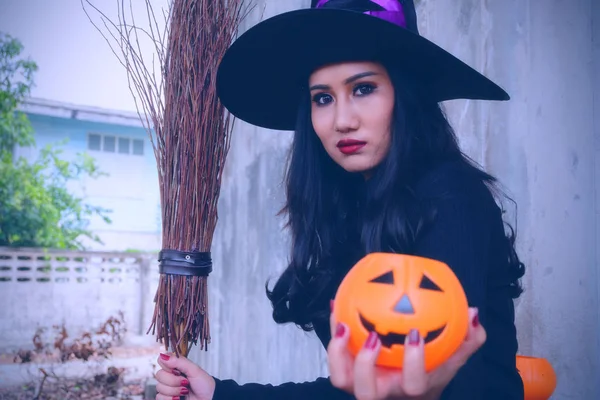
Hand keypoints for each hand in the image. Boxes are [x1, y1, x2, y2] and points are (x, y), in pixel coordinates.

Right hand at [155, 352, 214, 399]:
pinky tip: (179, 398)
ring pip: (159, 387)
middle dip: (173, 381)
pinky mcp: (167, 398)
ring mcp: (169, 387)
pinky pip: (159, 397)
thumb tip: (163, 356)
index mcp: (176, 366)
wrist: (209, 399)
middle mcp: (171, 376)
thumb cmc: (204, 384)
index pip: (161, 360)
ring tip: (185, 391)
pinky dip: (170, 398)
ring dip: (174, 391)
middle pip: (159, 375)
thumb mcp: (194, 370)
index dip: (167, 366)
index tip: (177, 370)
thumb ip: (179, 361)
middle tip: (185, 382)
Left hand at [327, 307, 485, 399]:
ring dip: (338, 353)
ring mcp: (361, 384)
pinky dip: (333, 333)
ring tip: (343, 323)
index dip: (413, 362)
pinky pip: (335, 356)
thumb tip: (473, 313)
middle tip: (372, 336)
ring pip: (341, 378)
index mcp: (410, 390)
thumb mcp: (451, 359)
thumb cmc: (431, 372)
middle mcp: (383, 391)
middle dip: (365, 366)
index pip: (413, 384)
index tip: (415, 333)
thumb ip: (467, 340)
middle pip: (367, 393)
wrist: (410, 392)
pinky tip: (336, 305)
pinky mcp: (347, 372)